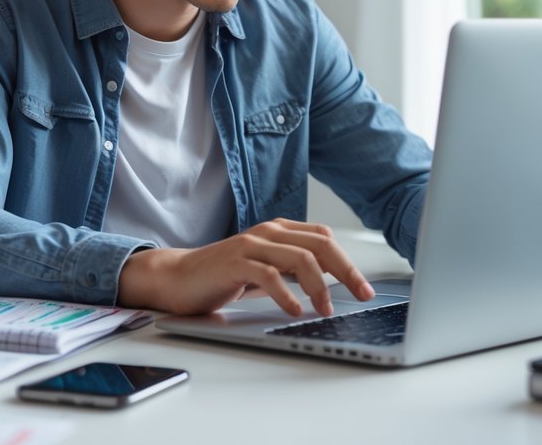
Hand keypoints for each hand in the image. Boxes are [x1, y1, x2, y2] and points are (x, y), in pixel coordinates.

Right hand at [117, 219, 374, 317]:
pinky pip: (270, 275)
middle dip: (346, 272)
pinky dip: (287, 294)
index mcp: (278, 231)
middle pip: (319, 245)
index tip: (364, 288)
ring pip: (300, 258)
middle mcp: (268, 232)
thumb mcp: (265, 269)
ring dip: (320, 287)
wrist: (178, 277)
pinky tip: (295, 310)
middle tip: (361, 296)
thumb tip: (330, 284)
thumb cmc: (222, 276)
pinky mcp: (235, 263)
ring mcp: (251, 245)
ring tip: (325, 309)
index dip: (348, 262)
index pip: (323, 238)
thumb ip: (292, 269)